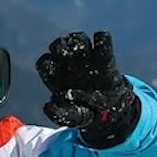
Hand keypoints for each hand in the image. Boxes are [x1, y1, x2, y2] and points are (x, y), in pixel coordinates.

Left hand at [36, 30, 140, 148]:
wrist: (111, 111)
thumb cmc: (86, 112)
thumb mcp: (72, 118)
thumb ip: (59, 114)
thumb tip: (47, 106)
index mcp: (57, 77)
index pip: (45, 63)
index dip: (48, 64)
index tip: (55, 71)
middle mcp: (69, 64)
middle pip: (58, 46)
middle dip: (61, 47)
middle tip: (69, 56)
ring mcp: (87, 58)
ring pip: (78, 38)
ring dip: (79, 41)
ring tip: (84, 52)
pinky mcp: (104, 57)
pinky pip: (102, 40)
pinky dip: (102, 39)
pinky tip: (102, 47)